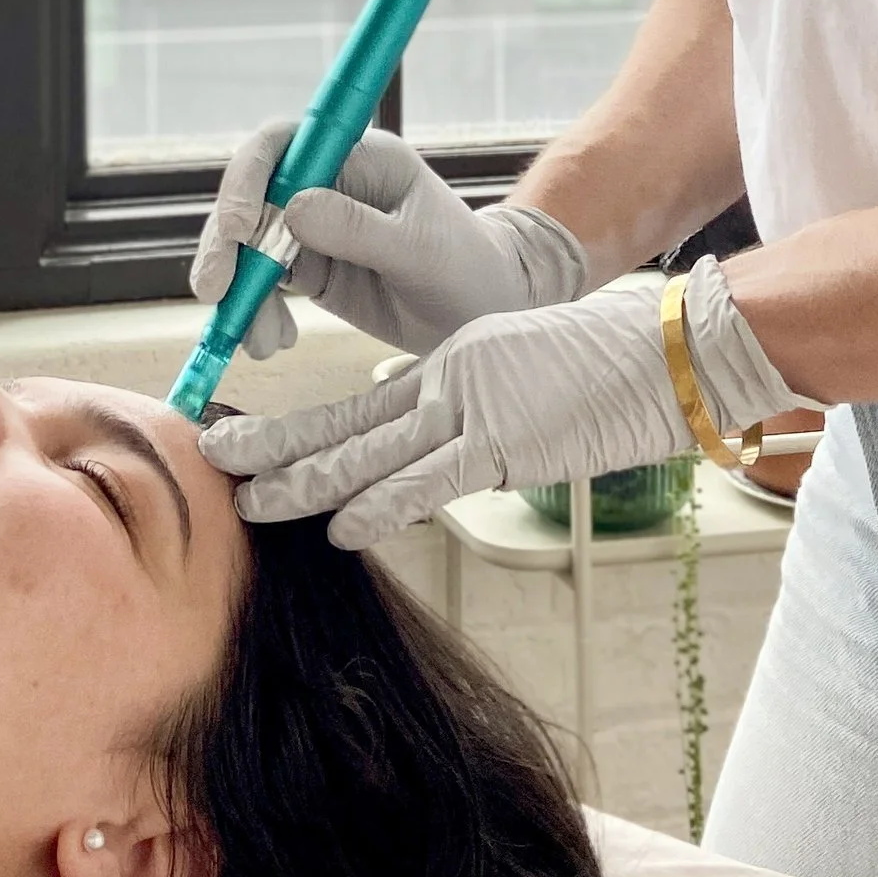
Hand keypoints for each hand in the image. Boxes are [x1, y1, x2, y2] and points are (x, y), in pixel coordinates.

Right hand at [189, 123, 590, 362]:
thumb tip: (291, 211)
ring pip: (247, 244)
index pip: (283, 144)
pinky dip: (255, 312)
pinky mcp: (308, 266)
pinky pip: (261, 283)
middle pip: (251, 196)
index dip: (249, 178)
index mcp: (360, 156)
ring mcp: (312, 225)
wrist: (484, 314)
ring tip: (263, 341)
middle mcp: (327, 182)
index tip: (239, 230)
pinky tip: (272, 342)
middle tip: (217, 293)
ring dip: (241, 290)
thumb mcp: (420, 250)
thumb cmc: (467, 268)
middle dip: (227, 244)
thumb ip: (360, 230)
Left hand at [200, 258, 803, 547]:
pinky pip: (429, 479)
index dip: (303, 430)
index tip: (253, 440)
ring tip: (252, 499)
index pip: (363, 408)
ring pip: (369, 450)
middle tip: (213, 456)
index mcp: (453, 370)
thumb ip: (481, 418)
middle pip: (344, 423)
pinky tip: (340, 528)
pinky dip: (382, 505)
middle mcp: (449, 383)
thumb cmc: (610, 365)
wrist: (664, 348)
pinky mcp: (502, 437)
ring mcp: (472, 409)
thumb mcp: (529, 384)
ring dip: (306, 480)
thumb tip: (451, 460)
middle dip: (276, 445)